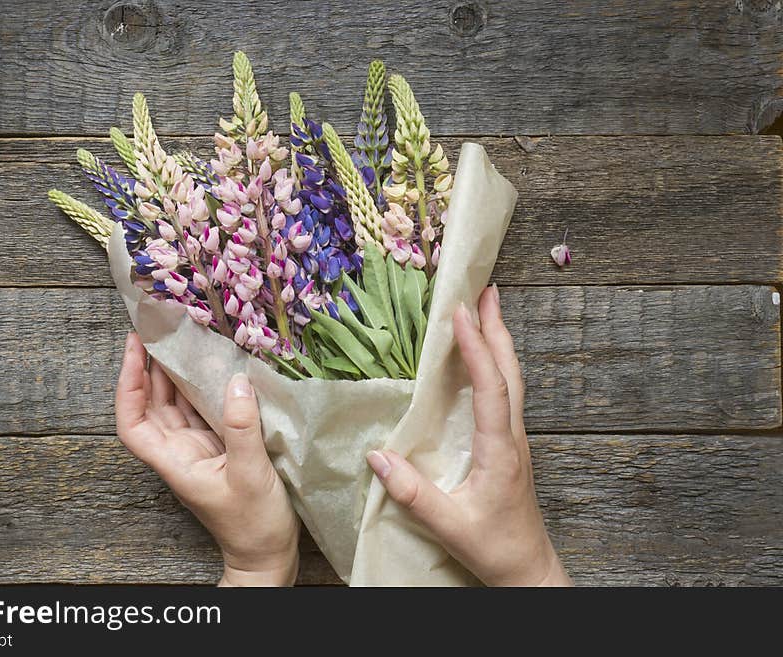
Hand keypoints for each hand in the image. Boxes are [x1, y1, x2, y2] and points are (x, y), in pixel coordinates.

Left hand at [115, 333, 298, 585]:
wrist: (267, 556)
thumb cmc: (253, 525)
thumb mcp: (249, 474)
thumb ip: (241, 428)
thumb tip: (237, 381)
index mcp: (174, 462)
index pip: (132, 422)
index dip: (127, 385)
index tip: (134, 349)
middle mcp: (179, 453)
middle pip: (150, 406)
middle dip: (149, 368)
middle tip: (157, 330)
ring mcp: (197, 451)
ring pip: (175, 407)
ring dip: (174, 376)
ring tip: (180, 340)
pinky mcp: (219, 449)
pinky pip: (201, 412)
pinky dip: (201, 389)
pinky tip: (213, 369)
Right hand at [366, 284, 569, 585]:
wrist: (528, 567)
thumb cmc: (493, 547)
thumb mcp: (449, 525)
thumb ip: (413, 494)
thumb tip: (377, 457)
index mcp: (500, 449)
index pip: (490, 387)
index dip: (476, 348)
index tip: (459, 313)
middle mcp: (512, 436)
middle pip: (510, 372)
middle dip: (497, 328)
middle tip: (483, 291)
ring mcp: (514, 439)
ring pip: (512, 380)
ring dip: (500, 342)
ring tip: (486, 310)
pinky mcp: (509, 445)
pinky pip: (506, 393)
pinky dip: (496, 365)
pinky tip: (484, 360)